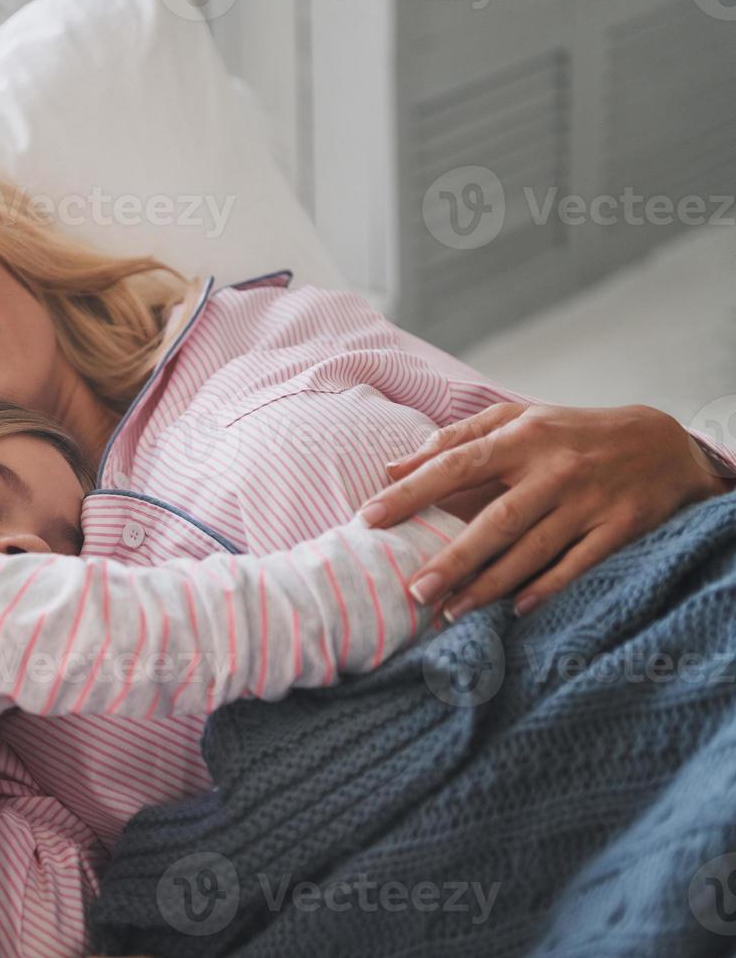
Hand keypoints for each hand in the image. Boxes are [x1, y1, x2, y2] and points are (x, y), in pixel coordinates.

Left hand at [358, 403, 731, 618]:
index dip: (411, 493)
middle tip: (414, 590)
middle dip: (454, 558)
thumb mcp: (517, 420)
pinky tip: (513, 610)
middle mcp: (554, 470)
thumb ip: (454, 441)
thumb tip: (393, 468)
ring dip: (490, 585)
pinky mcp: (620, 528)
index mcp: (521, 438)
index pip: (455, 465)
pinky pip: (578, 565)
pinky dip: (546, 588)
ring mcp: (589, 501)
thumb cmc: (571, 433)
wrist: (663, 442)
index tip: (369, 518)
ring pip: (533, 550)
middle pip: (497, 519)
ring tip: (449, 612)